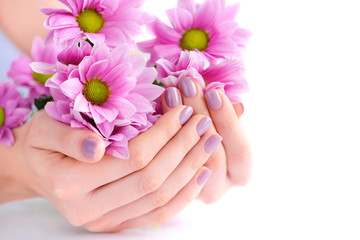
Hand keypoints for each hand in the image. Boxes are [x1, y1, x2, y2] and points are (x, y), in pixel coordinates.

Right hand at [1, 106, 220, 231]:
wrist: (36, 171)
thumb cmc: (42, 142)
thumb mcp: (44, 128)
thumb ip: (68, 136)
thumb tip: (97, 147)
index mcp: (69, 183)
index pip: (132, 157)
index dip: (163, 134)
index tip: (183, 110)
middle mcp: (89, 210)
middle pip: (151, 180)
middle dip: (183, 148)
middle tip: (203, 122)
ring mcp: (105, 222)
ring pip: (160, 200)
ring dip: (190, 168)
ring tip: (211, 140)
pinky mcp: (117, 225)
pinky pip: (158, 215)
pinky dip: (185, 194)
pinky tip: (201, 171)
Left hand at [162, 78, 251, 202]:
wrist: (177, 160)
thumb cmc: (207, 132)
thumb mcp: (220, 124)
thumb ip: (226, 117)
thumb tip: (231, 102)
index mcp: (240, 173)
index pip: (240, 151)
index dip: (227, 121)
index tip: (213, 91)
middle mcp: (218, 189)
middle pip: (214, 157)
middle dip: (201, 116)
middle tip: (188, 84)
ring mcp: (190, 193)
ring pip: (189, 166)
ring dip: (179, 126)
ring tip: (171, 93)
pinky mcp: (166, 192)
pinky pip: (164, 171)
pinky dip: (161, 140)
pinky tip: (156, 113)